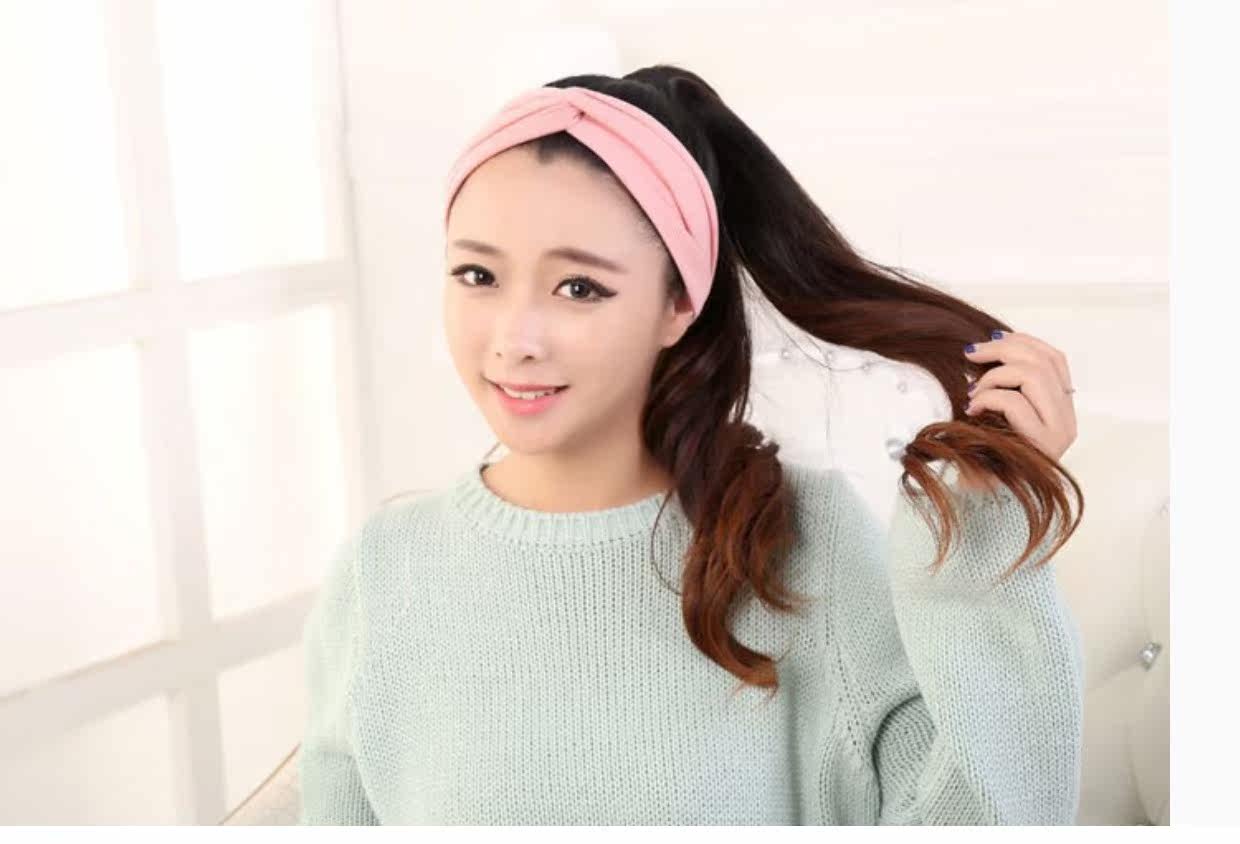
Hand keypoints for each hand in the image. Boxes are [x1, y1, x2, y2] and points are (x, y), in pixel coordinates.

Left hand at [962, 329, 1077, 461]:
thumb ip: (1004, 383)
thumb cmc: (984, 456)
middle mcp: (1066, 420)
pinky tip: (973, 410)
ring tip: (973, 393)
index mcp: (1060, 409)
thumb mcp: (996, 412)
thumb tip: (988, 346)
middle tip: (970, 355)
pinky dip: (988, 398)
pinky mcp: (1042, 446)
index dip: (1022, 342)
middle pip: (1043, 361)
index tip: (990, 340)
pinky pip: (1016, 402)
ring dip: (994, 377)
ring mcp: (1058, 434)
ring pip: (1033, 376)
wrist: (981, 500)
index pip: (1054, 359)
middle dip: (1003, 350)